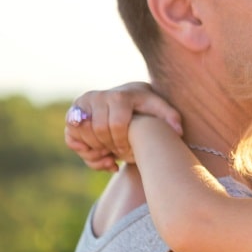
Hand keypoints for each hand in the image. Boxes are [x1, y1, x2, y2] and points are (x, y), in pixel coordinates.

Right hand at [64, 82, 182, 171]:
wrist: (128, 97)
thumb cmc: (146, 106)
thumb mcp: (159, 108)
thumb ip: (170, 116)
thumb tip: (178, 131)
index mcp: (120, 95)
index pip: (116, 125)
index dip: (123, 143)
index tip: (130, 152)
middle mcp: (97, 96)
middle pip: (99, 132)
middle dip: (110, 148)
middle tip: (121, 155)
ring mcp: (82, 104)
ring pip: (82, 136)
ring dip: (96, 152)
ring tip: (111, 156)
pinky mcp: (72, 113)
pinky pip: (71, 138)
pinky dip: (84, 152)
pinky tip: (101, 155)